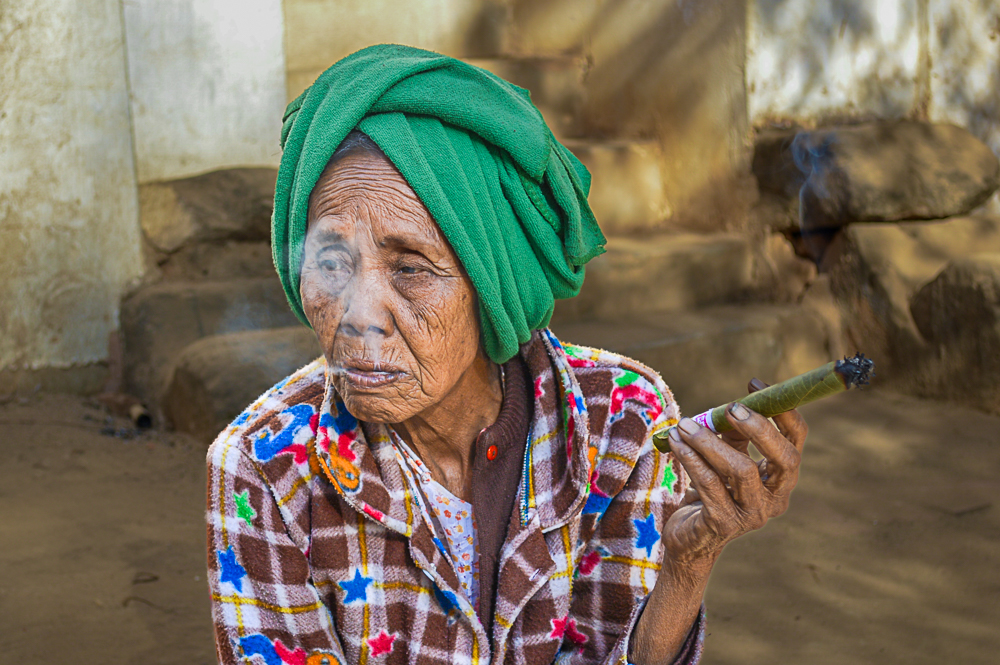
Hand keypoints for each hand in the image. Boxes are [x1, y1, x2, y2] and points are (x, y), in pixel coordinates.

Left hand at [661, 379, 807, 565]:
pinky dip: (691, 458)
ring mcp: (752, 515)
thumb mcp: (725, 460)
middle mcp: (775, 499)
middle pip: (786, 460)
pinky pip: (709, 484)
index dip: (782, 411)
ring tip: (685, 425)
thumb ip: (733, 437)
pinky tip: (675, 443)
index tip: (755, 383)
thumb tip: (735, 402)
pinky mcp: (724, 524)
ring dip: (711, 442)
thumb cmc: (710, 493)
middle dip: (761, 428)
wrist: (689, 539)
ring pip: (741, 470)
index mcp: (780, 479)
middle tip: (732, 407)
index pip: (796, 442)